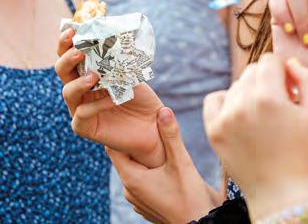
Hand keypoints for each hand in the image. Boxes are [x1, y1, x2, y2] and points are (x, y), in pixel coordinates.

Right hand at [55, 28, 164, 167]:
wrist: (151, 125)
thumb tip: (124, 35)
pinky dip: (96, 105)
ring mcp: (80, 108)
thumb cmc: (141, 97)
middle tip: (80, 51)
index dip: (66, 42)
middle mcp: (80, 88)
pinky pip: (82, 115)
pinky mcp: (85, 127)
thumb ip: (124, 58)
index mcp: (88, 71)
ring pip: (68, 92)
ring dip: (78, 82)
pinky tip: (113, 99)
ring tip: (93, 77)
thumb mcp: (134, 72)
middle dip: (67, 58)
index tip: (72, 29)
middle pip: (62, 71)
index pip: (70, 54)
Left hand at [108, 107, 218, 223]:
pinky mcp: (147, 202)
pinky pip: (142, 178)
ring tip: (154, 135)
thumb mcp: (181, 162)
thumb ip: (171, 136)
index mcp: (131, 179)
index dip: (118, 131)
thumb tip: (163, 109)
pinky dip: (149, 167)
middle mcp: (129, 190)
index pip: (113, 149)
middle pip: (125, 157)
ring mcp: (138, 198)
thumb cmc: (190, 197)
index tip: (127, 115)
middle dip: (134, 140)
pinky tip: (162, 157)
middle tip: (143, 119)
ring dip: (143, 154)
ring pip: (135, 168)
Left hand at [203, 54, 307, 219]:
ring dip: (249, 92)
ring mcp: (225, 117)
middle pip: (252, 70)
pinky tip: (239, 112)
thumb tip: (289, 63)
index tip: (290, 89)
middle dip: (267, 80)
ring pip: (236, 85)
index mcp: (269, 96)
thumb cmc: (302, 151)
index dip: (283, 71)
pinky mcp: (213, 130)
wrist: (280, 193)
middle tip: (279, 104)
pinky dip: (225, 100)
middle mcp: (243, 103)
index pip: (270, 60)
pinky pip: (213, 99)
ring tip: (263, 115)